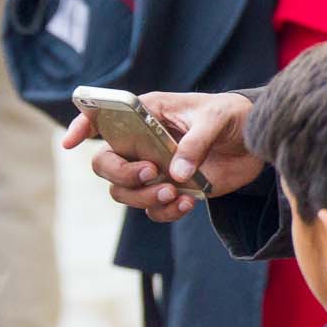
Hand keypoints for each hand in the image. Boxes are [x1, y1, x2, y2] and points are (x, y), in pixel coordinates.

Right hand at [62, 90, 262, 221]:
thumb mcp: (215, 119)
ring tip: (173, 193)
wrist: (256, 141)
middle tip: (149, 173)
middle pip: (105, 163)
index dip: (81, 127)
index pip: (103, 117)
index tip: (70, 142)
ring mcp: (154, 169)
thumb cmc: (232, 116)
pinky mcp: (170, 190)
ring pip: (123, 191)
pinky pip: (152, 210)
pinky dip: (166, 212)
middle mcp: (141, 143)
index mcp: (145, 114)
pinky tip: (187, 203)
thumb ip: (194, 144)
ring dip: (143, 197)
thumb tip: (175, 175)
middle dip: (120, 173)